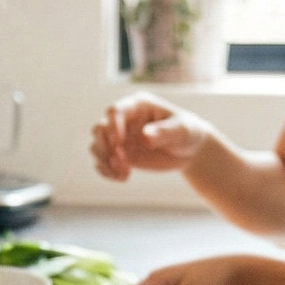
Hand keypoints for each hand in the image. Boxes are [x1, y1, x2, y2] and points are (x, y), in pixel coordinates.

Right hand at [90, 97, 212, 181]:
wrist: (188, 151)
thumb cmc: (187, 133)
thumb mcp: (182, 130)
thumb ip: (165, 132)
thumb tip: (145, 136)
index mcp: (137, 106)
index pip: (115, 111)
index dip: (112, 126)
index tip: (119, 142)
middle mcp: (123, 120)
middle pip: (99, 128)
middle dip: (104, 146)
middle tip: (121, 160)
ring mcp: (119, 138)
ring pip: (97, 146)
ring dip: (104, 161)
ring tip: (124, 172)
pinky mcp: (118, 155)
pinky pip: (102, 162)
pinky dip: (107, 171)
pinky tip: (123, 178)